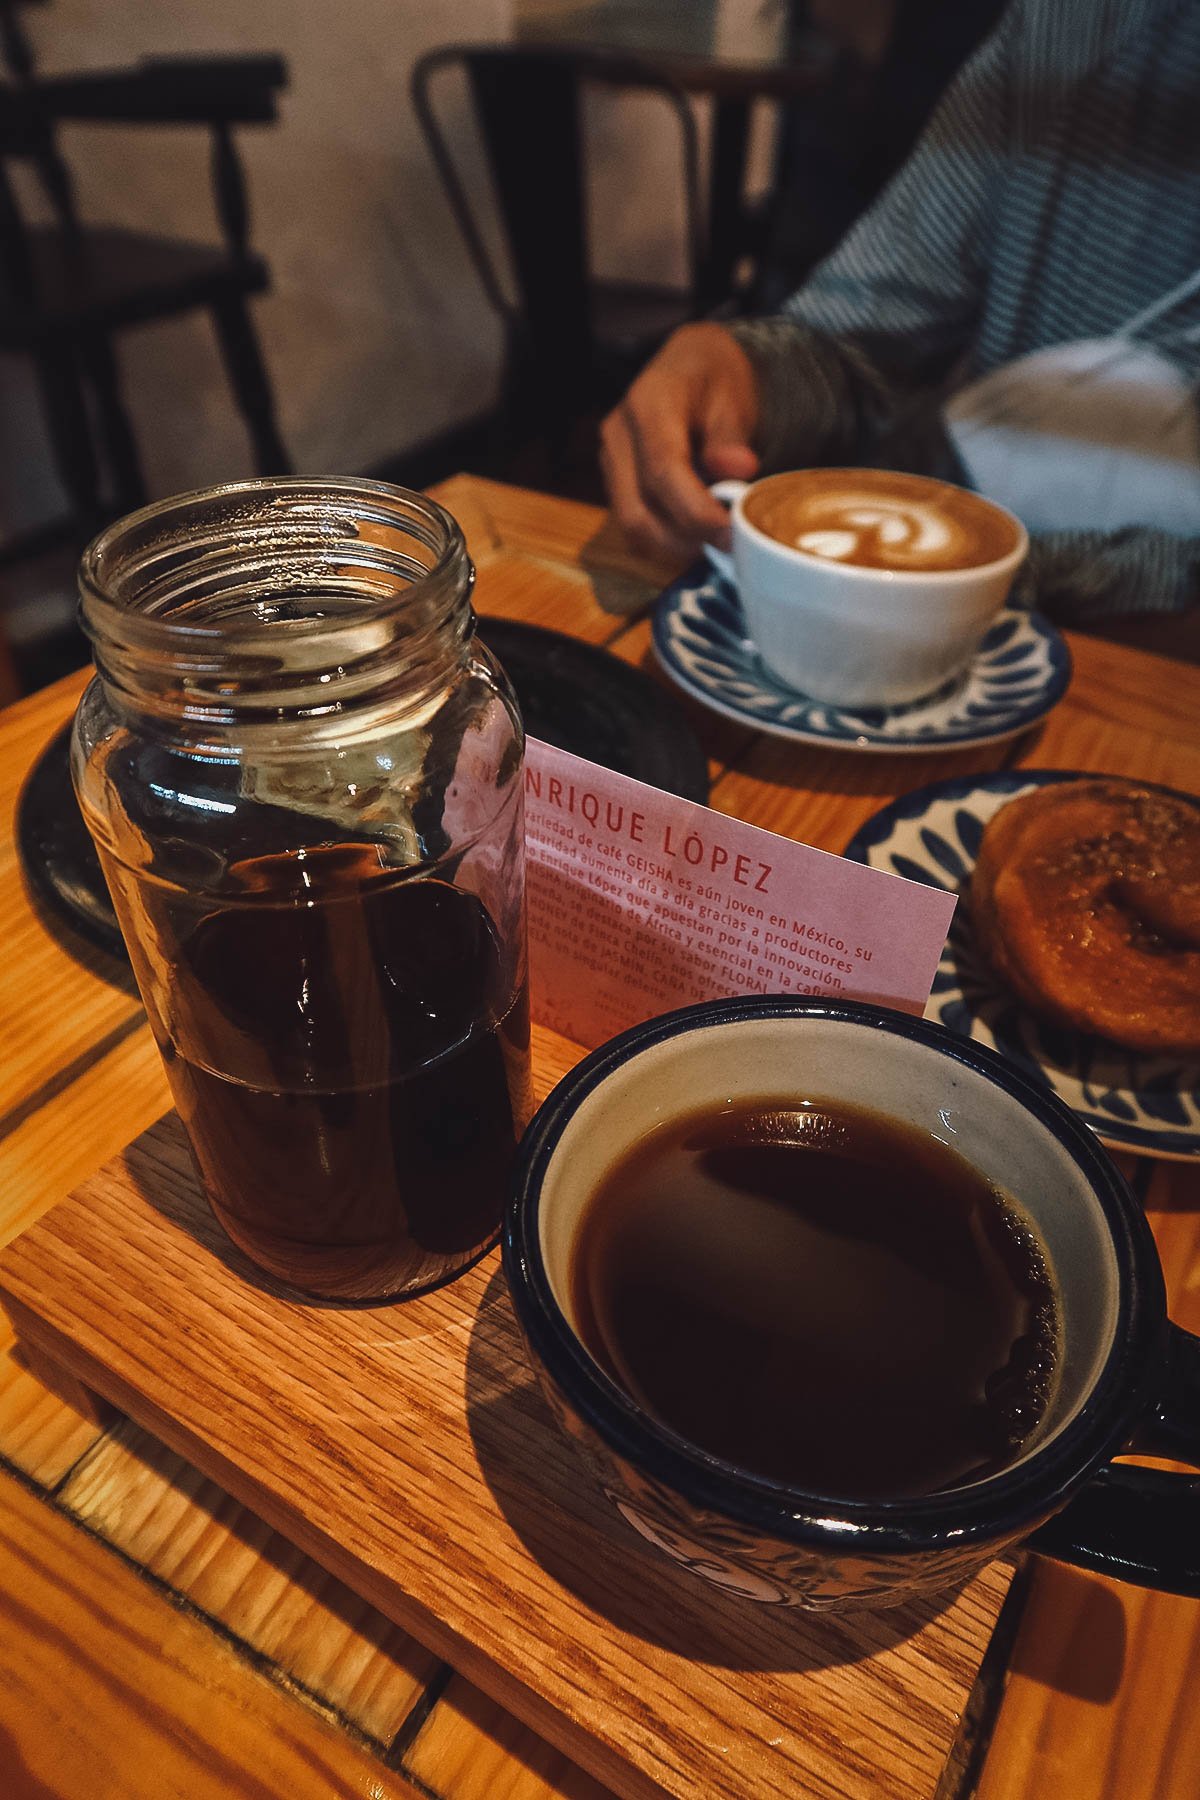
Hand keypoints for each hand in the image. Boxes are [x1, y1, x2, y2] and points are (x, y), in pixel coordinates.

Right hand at [600, 323, 760, 560]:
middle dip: (684, 540)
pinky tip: (696, 537)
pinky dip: (664, 541)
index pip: (663, 470)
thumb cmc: (714, 380)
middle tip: (728, 547)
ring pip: (631, 525)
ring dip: (673, 547)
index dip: (695, 511)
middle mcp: (618, 435)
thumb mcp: (733, 395)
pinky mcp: (614, 482)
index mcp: (649, 404)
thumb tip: (738, 469)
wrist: (690, 365)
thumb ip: (730, 436)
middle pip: (637, 509)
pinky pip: (632, 525)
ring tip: (714, 543)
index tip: (729, 533)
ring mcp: (611, 461)